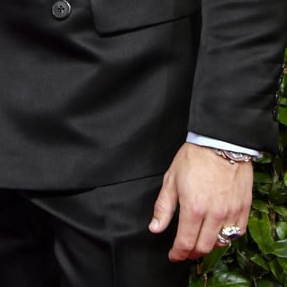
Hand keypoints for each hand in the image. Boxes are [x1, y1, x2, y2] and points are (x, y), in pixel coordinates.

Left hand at [149, 143, 252, 259]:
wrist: (219, 142)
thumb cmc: (195, 157)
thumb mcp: (171, 179)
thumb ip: (163, 207)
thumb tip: (155, 228)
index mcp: (193, 208)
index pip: (185, 242)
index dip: (178, 253)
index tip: (173, 255)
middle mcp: (214, 214)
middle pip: (203, 247)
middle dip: (191, 253)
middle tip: (185, 251)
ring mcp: (231, 212)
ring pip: (221, 243)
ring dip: (208, 246)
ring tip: (200, 241)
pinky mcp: (243, 208)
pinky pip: (237, 233)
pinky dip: (227, 237)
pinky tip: (218, 232)